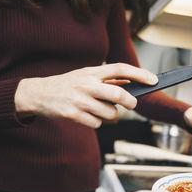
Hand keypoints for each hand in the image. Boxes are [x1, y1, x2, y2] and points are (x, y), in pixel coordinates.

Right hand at [14, 63, 157, 127]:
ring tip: (100, 110)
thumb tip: (130, 82)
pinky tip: (87, 115)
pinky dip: (96, 122)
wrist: (38, 94)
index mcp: (91, 72)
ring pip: (110, 113)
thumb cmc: (67, 84)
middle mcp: (87, 84)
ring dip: (111, 115)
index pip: (120, 68)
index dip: (139, 74)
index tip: (153, 80)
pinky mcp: (74, 115)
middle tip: (131, 103)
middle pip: (119, 94)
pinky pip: (97, 123)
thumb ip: (106, 79)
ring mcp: (80, 100)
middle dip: (130, 101)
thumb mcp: (85, 75)